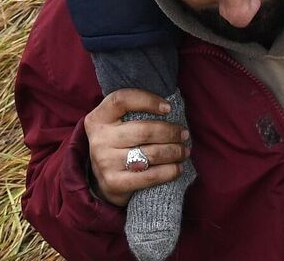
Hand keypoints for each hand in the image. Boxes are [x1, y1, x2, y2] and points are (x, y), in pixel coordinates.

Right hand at [84, 90, 190, 207]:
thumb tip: (170, 108)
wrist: (101, 180)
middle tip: (184, 134)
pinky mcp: (113, 183)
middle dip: (170, 132)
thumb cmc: (119, 143)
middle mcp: (99, 139)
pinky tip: (178, 168)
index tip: (168, 108)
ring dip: (173, 152)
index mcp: (98, 118)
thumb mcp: (117, 123)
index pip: (122, 100)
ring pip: (150, 154)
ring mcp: (105, 162)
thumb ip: (134, 112)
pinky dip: (169, 171)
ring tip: (184, 151)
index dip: (148, 100)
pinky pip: (150, 176)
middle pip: (144, 130)